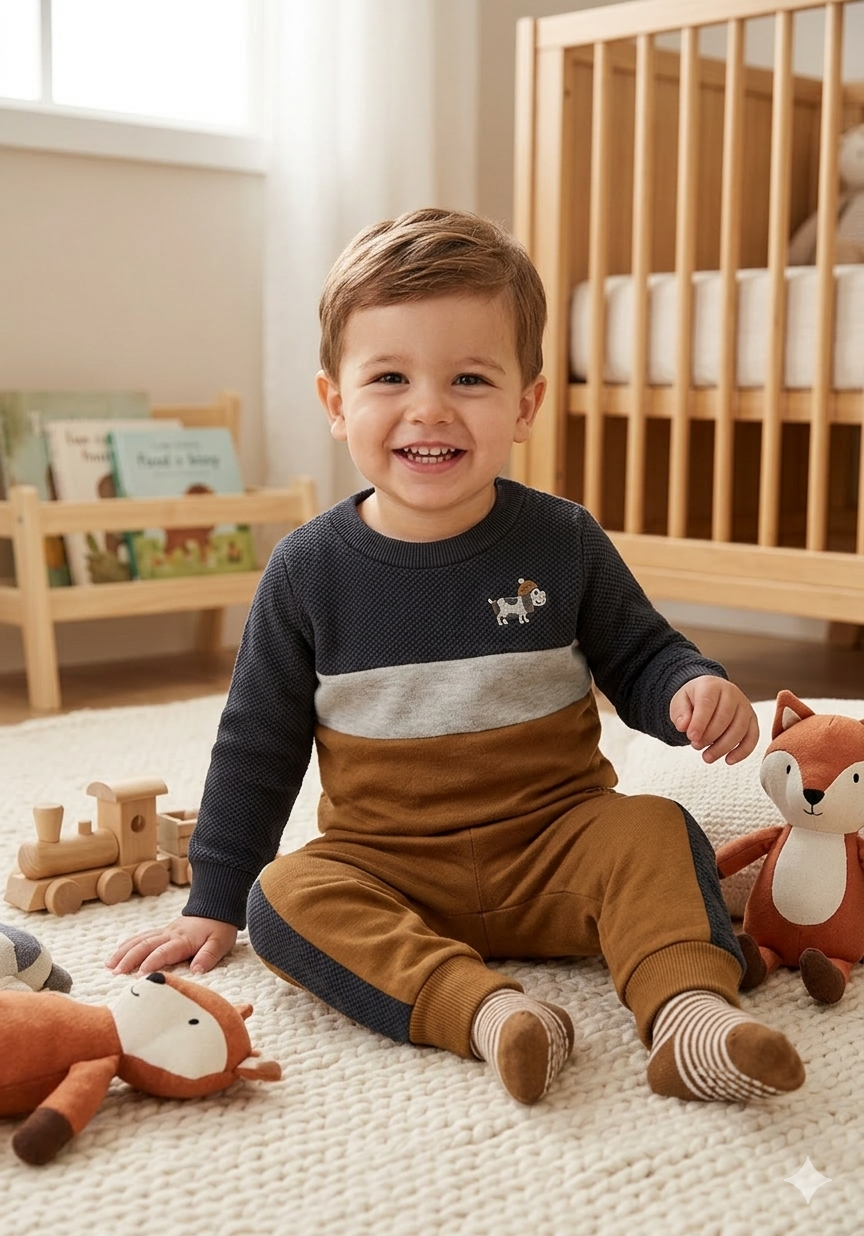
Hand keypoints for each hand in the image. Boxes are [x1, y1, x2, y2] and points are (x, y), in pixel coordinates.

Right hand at [106, 915, 237, 975]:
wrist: (217, 905)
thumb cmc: (220, 927)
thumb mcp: (220, 942)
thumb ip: (209, 956)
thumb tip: (197, 971)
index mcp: (183, 940)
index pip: (164, 951)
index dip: (151, 963)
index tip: (138, 975)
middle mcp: (170, 934)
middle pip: (145, 945)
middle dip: (129, 959)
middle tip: (115, 973)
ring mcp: (164, 931)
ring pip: (139, 939)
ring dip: (123, 951)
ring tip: (109, 965)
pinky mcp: (162, 931)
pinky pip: (141, 936)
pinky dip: (127, 944)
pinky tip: (117, 953)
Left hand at [669, 675, 758, 764]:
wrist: (710, 693)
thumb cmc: (694, 699)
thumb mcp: (680, 702)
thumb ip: (680, 713)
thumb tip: (683, 726)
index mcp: (711, 686)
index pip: (707, 704)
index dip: (699, 723)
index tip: (691, 737)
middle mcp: (732, 693)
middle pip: (724, 718)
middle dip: (709, 736)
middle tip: (695, 746)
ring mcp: (745, 706)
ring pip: (739, 729)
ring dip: (723, 747)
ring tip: (707, 757)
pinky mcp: (752, 720)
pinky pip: (752, 737)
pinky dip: (742, 751)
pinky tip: (728, 760)